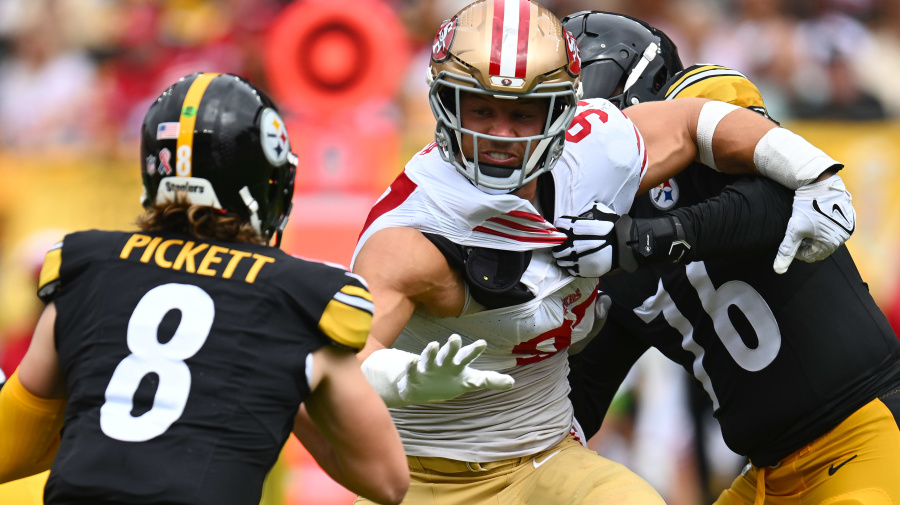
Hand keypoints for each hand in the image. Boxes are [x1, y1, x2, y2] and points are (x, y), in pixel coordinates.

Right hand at [361, 335, 513, 407]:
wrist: (423, 386)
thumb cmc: (449, 379)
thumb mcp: (470, 381)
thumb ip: (489, 380)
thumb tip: (512, 383)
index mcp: (457, 363)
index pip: (467, 355)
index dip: (474, 350)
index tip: (482, 343)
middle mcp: (444, 362)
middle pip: (449, 353)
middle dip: (452, 346)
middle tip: (456, 338)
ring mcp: (429, 367)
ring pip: (430, 358)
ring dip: (431, 351)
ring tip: (433, 344)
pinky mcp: (415, 375)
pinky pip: (413, 370)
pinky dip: (412, 366)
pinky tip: (412, 361)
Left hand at [552, 202, 618, 276]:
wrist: (626, 246)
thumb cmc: (614, 228)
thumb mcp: (600, 212)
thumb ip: (586, 212)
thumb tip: (578, 215)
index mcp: (576, 227)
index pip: (560, 225)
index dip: (563, 225)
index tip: (566, 228)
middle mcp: (573, 243)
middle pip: (558, 244)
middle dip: (560, 242)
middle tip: (566, 242)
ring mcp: (576, 258)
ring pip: (560, 258)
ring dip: (563, 255)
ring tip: (571, 253)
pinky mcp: (581, 270)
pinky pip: (569, 269)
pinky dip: (570, 265)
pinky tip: (577, 261)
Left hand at [773, 174, 855, 273]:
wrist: (820, 182)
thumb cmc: (806, 206)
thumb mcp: (794, 229)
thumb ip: (786, 251)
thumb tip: (778, 271)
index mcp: (832, 242)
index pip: (812, 256)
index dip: (799, 251)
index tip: (791, 242)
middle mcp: (844, 236)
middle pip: (822, 248)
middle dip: (808, 244)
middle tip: (798, 234)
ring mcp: (848, 225)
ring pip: (829, 238)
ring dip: (817, 236)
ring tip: (806, 226)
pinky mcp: (849, 215)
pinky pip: (836, 227)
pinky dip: (825, 227)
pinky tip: (815, 218)